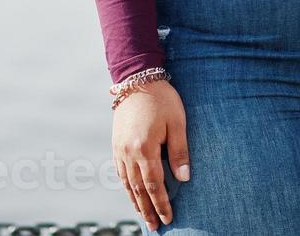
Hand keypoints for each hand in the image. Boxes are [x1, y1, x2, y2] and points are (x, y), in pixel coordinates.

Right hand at [113, 79, 190, 230]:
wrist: (137, 78)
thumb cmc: (162, 99)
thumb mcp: (177, 122)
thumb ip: (179, 151)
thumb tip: (183, 179)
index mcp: (144, 148)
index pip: (154, 185)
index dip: (161, 203)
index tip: (168, 218)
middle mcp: (128, 152)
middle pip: (137, 189)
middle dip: (147, 209)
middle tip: (155, 226)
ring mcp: (119, 148)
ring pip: (126, 182)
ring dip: (135, 201)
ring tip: (143, 215)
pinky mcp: (116, 142)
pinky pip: (119, 171)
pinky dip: (126, 186)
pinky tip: (131, 192)